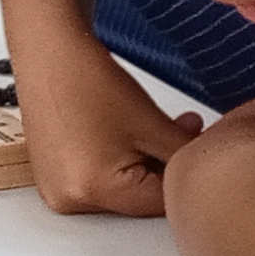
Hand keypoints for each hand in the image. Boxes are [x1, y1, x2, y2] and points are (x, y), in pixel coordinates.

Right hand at [21, 40, 206, 217]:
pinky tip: (112, 133)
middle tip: (169, 131)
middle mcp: (68, 198)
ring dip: (135, 164)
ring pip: (116, 190)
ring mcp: (55, 189)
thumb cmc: (87, 79)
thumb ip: (185, 155)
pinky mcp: (50, 177)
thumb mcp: (153, 124)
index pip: (157, 204)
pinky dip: (110, 162)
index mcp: (93, 190)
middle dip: (158, 167)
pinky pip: (94, 181)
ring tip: (136, 127)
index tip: (191, 152)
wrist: (48, 51)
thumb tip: (205, 168)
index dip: (180, 176)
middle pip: (134, 199)